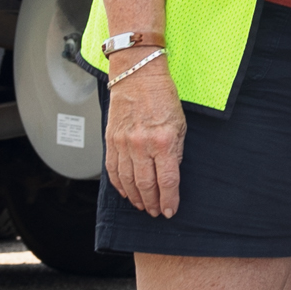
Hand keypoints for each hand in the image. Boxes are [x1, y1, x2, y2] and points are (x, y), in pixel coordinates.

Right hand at [104, 60, 185, 218]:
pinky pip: (113, 169)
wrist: (137, 77)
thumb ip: (175, 151)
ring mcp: (123, 144)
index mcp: (163, 141)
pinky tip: (125, 193)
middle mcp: (141, 145)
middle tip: (155, 212)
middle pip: (146, 184)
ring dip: (135, 197)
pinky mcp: (110, 141)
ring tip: (142, 206)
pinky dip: (119, 184)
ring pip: (127, 181)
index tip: (170, 211)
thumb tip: (171, 174)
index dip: (168, 199)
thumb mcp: (180, 124)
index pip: (166, 180)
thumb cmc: (162, 97)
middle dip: (152, 203)